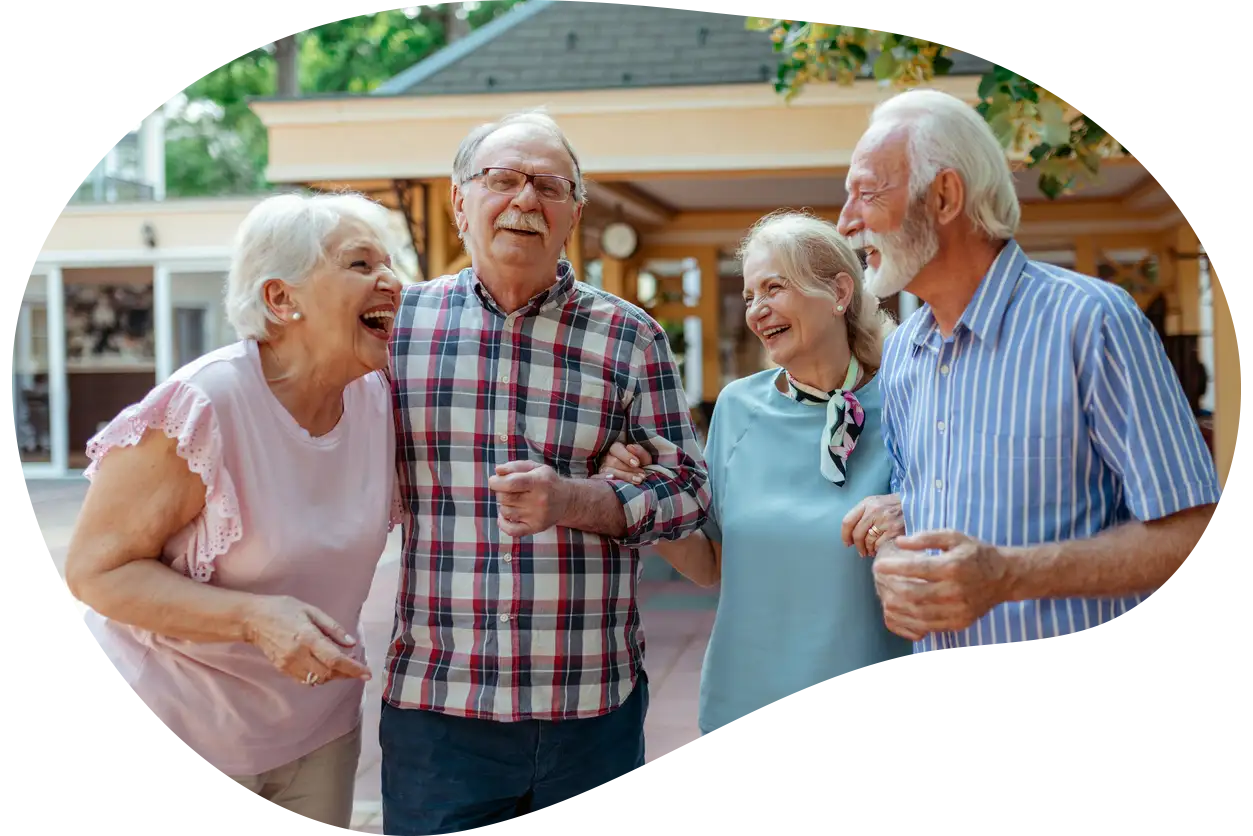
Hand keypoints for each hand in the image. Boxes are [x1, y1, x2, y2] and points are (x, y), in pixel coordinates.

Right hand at [243, 596, 370, 686]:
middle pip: (328, 673)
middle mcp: (298, 654)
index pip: (335, 659)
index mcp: (307, 637)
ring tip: (343, 665)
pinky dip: (320, 677)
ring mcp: (289, 664)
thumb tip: (352, 644)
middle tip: (357, 666)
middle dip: (346, 673)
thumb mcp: (311, 610)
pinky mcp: (282, 669)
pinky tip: (325, 667)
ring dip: (334, 676)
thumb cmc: (283, 609)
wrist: (253, 619)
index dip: (353, 668)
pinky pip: (305, 680)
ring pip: (318, 680)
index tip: (367, 673)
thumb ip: (333, 628)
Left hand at [488, 460, 569, 537]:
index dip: (496, 482)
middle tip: (506, 489)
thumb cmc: (546, 481)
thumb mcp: (534, 467)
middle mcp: (538, 500)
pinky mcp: (535, 528)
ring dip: (503, 504)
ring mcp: (537, 516)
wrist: (566, 500)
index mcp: (539, 482)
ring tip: (512, 500)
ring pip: (506, 512)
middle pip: (505, 498)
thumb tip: (497, 471)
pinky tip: (506, 515)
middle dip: (500, 492)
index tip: (494, 480)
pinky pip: (511, 530)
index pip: (511, 483)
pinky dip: (503, 523)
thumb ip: (514, 466)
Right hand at [595, 441, 652, 483]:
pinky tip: (618, 481)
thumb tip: (630, 447)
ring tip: (638, 480)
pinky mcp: (601, 478)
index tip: (636, 463)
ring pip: (608, 471)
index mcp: (616, 448)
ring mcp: (602, 468)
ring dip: (624, 476)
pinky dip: (609, 480)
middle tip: (641, 476)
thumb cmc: (639, 466)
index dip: (626, 456)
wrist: (636, 476)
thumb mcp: (643, 458)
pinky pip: (601, 479)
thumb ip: (640, 452)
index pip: (616, 448)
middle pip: (613, 461)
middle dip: (628, 469)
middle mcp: (606, 457)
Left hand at [842, 493, 904, 556]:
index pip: (848, 521)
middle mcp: (874, 511)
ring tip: (871, 551)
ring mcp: (885, 521)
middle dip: (858, 546)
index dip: (845, 535)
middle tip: (860, 551)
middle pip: (857, 534)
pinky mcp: (895, 530)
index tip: (847, 543)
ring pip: (868, 541)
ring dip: (867, 549)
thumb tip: (851, 535)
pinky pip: (879, 545)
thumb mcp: (876, 502)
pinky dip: (877, 549)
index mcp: (867, 503)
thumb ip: (863, 514)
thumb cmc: (894, 505)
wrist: (916, 503)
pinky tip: (879, 549)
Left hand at [871, 531, 1009, 640]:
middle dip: (890, 588)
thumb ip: (926, 538)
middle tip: (878, 581)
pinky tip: (898, 612)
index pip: (917, 569)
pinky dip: (908, 621)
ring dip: (895, 606)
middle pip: (913, 594)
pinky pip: (927, 627)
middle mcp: (955, 591)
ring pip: (917, 613)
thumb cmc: (975, 553)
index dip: (893, 568)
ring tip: (883, 596)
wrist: (1004, 577)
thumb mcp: (954, 536)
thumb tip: (900, 542)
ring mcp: (957, 610)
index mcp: (953, 567)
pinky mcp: (958, 623)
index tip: (878, 566)